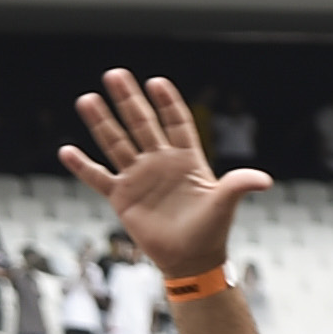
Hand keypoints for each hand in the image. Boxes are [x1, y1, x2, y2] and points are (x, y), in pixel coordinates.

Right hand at [55, 66, 270, 280]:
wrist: (190, 259)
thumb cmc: (211, 230)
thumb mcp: (225, 204)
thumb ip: (239, 185)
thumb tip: (265, 180)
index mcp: (186, 158)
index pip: (176, 122)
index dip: (167, 103)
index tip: (156, 83)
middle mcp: (160, 162)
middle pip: (141, 124)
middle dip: (128, 100)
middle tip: (114, 74)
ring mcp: (139, 178)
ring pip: (116, 144)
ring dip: (101, 123)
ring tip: (87, 100)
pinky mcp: (122, 198)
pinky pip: (98, 178)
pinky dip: (82, 166)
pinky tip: (67, 151)